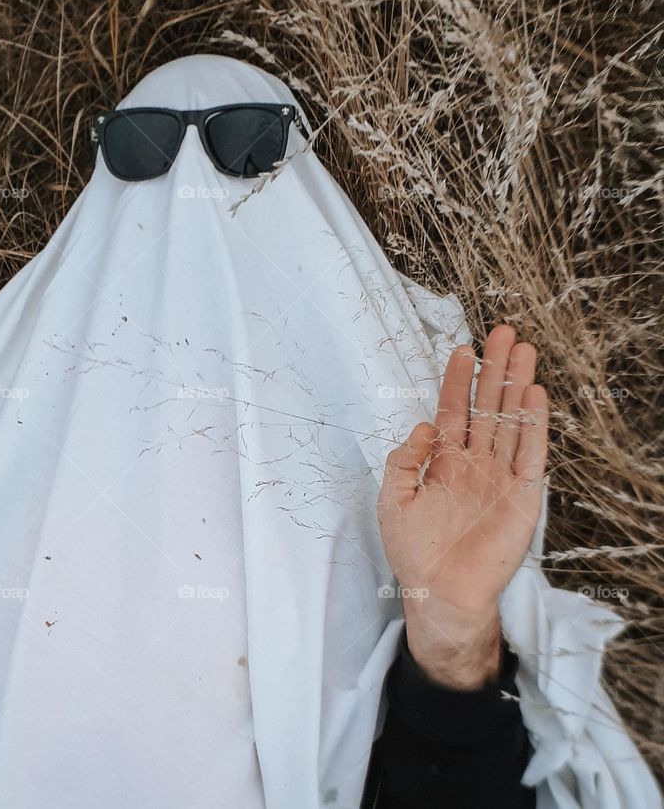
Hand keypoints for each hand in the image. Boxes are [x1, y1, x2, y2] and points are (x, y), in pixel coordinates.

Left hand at [377, 324, 547, 685]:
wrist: (440, 593)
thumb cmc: (414, 551)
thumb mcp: (393, 498)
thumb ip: (404, 459)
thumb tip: (423, 425)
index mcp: (444, 461)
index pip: (454, 410)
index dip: (458, 380)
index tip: (462, 349)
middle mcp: (475, 463)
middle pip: (488, 406)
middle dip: (495, 370)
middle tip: (503, 334)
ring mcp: (500, 477)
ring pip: (511, 422)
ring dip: (518, 387)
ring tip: (523, 351)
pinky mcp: (522, 498)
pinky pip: (530, 455)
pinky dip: (534, 426)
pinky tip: (535, 396)